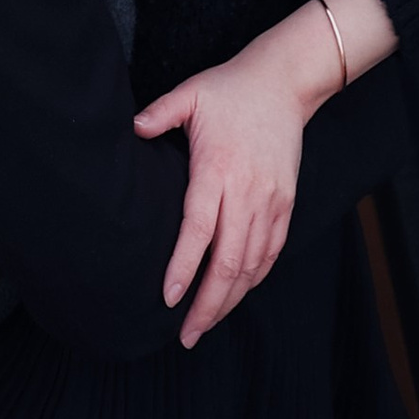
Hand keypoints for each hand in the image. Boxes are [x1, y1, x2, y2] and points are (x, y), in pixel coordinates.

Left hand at [136, 8, 331, 346]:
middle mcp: (247, 193)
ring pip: (252, 265)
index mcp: (218, 169)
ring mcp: (271, 202)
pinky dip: (253, 279)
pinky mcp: (286, 204)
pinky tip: (235, 295)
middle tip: (185, 335)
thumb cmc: (230, 89)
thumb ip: (158, 113)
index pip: (199, 230)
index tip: (167, 298)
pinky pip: (271, 253)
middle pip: (229, 262)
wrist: (284, 83)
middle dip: (207, 304)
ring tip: (205, 324)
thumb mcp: (190, 93)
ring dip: (230, 300)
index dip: (183, 268)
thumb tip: (131, 129)